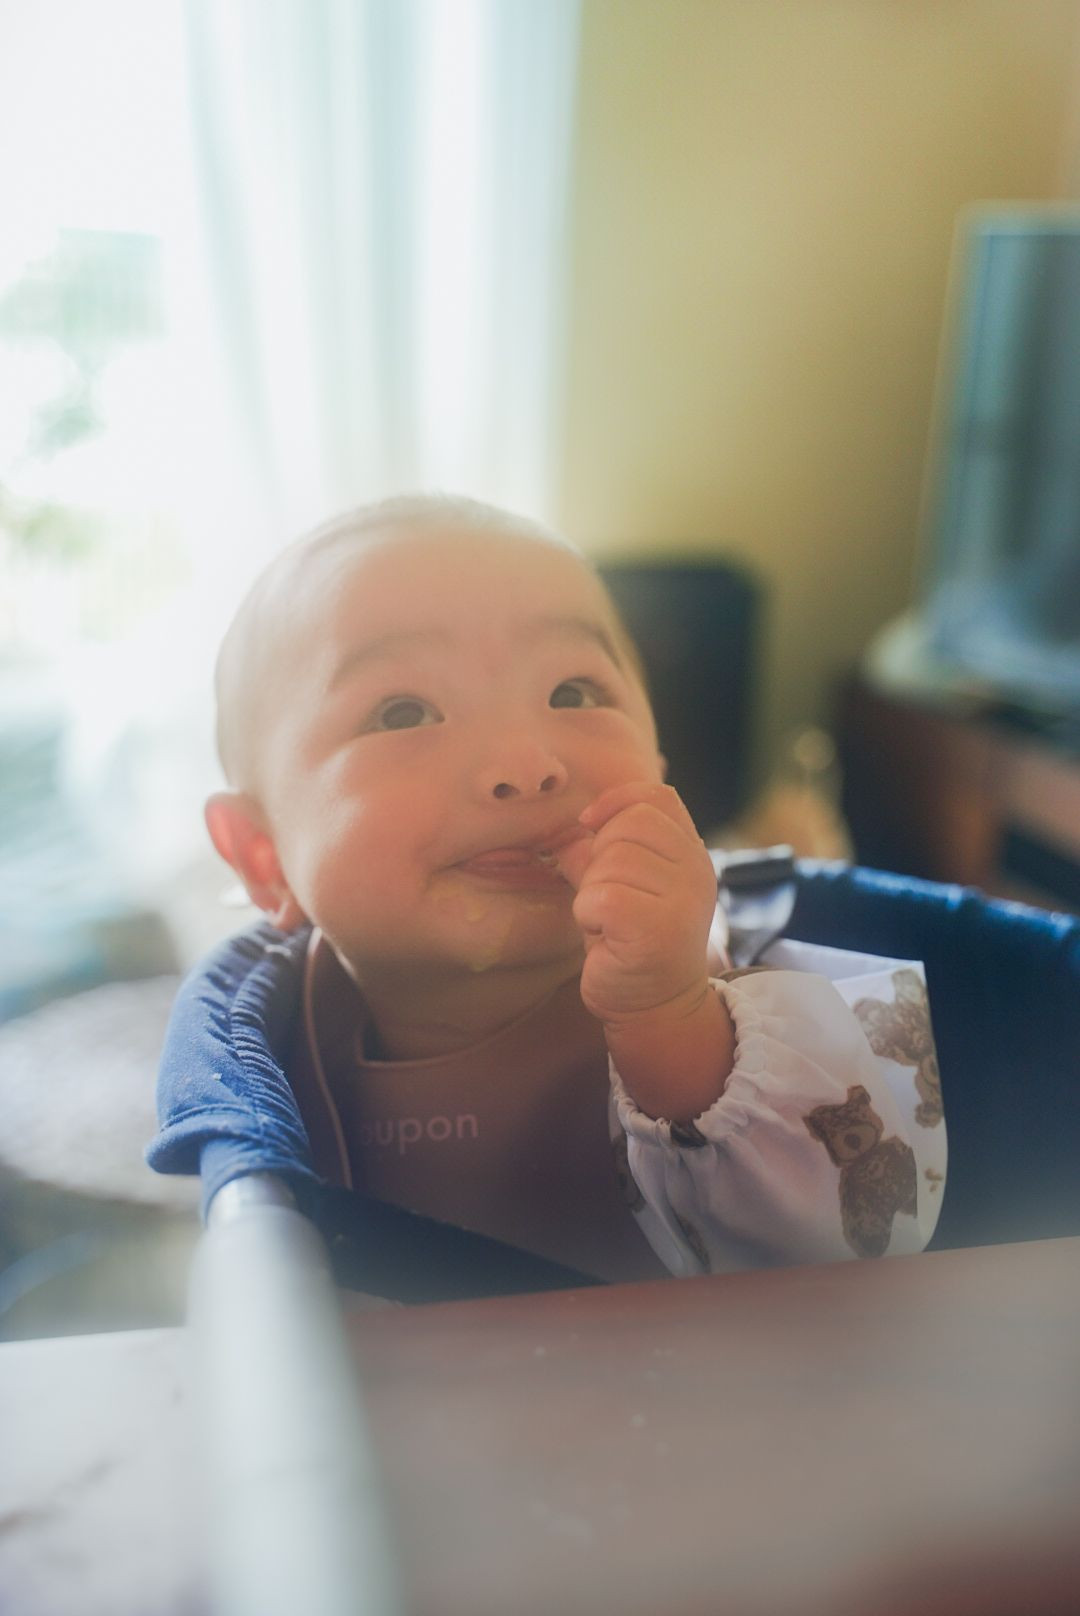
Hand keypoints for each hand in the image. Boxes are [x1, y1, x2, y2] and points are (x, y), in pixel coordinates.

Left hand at [555, 781, 716, 1023]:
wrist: (654, 1008)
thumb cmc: (631, 942)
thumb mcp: (621, 885)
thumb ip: (602, 852)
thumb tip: (568, 830)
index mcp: (691, 854)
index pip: (658, 798)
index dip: (617, 802)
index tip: (590, 825)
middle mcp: (696, 872)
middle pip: (629, 825)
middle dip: (600, 857)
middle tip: (607, 897)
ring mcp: (681, 900)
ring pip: (611, 860)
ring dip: (592, 890)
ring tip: (608, 921)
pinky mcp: (655, 928)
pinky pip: (600, 895)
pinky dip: (588, 914)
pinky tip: (603, 936)